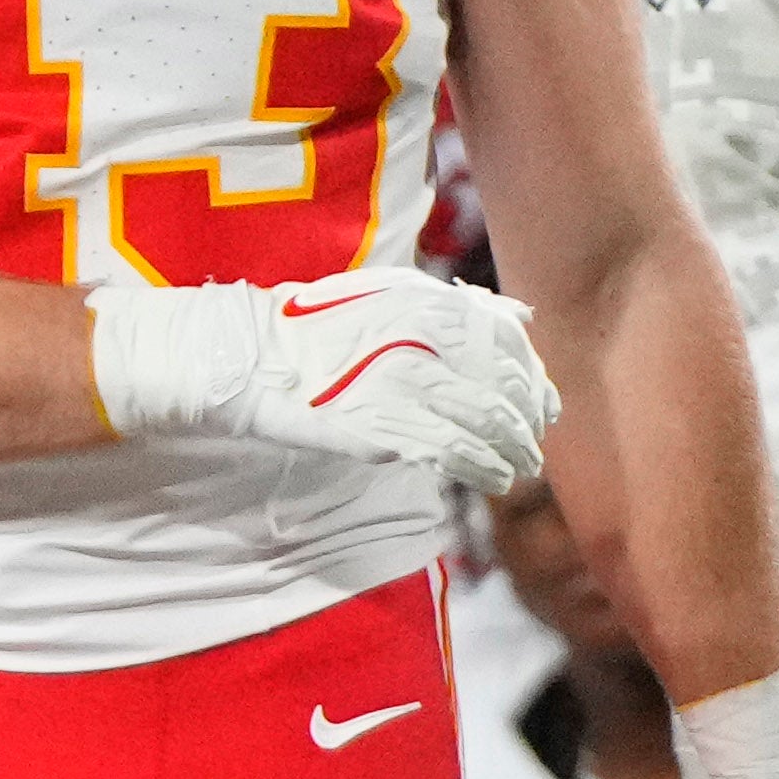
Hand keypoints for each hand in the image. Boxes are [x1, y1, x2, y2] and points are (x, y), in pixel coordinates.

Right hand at [87, 268, 553, 495]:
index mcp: (425, 306)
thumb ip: (450, 308)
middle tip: (532, 450)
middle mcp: (419, 341)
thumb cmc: (306, 332)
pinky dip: (473, 466)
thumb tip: (521, 317)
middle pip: (499, 388)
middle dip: (524, 424)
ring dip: (508, 452)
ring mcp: (396, 386)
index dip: (532, 378)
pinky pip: (442, 452)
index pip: (506, 344)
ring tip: (517, 473)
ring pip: (479, 424)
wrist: (235, 359)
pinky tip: (489, 479)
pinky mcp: (376, 428)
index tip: (543, 407)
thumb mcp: (382, 300)